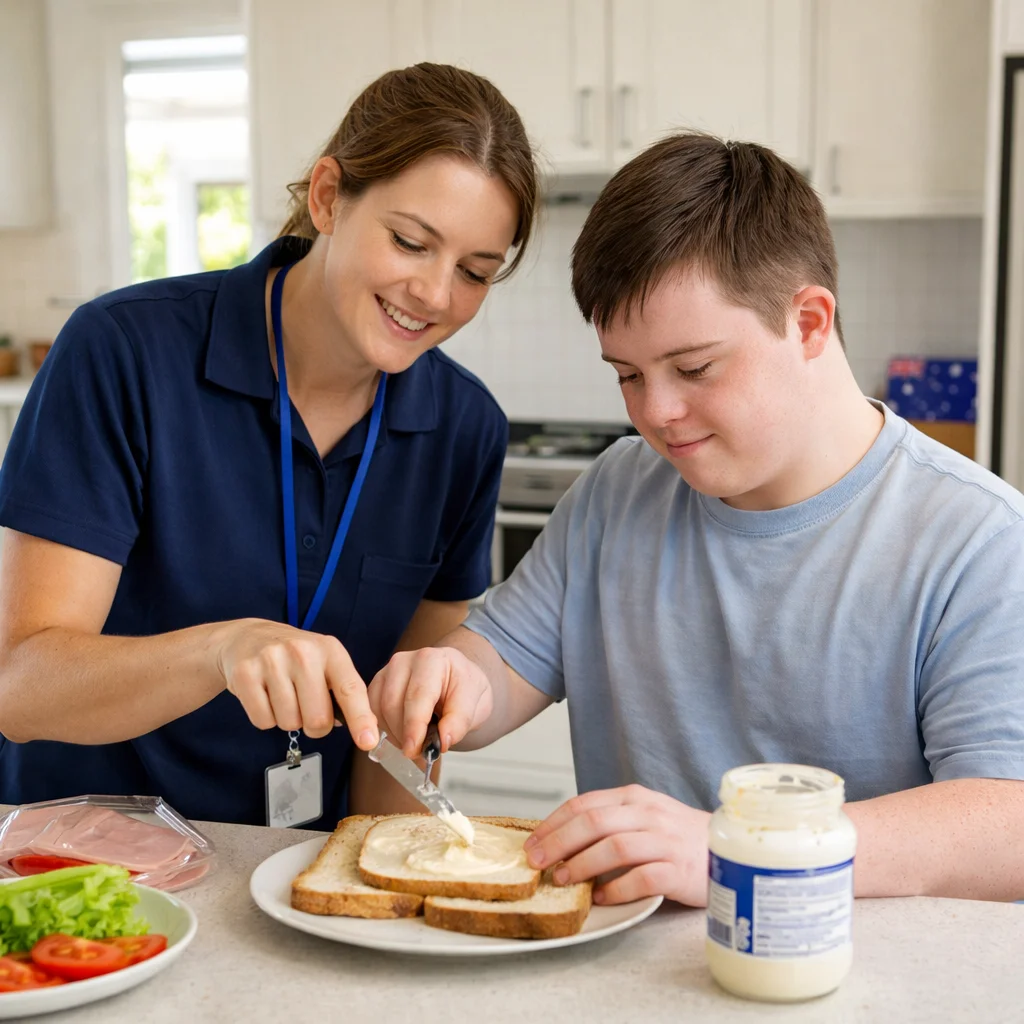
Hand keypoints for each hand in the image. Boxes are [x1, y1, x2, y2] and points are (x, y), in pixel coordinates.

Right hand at [217, 618, 377, 747]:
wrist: (250, 637)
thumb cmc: (295, 658)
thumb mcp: (325, 663)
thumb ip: (343, 692)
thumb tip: (362, 730)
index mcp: (330, 650)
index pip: (350, 689)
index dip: (361, 719)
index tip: (368, 742)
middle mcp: (303, 652)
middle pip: (317, 719)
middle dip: (314, 725)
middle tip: (306, 706)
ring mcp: (272, 661)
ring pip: (289, 723)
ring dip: (288, 719)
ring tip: (282, 694)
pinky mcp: (245, 674)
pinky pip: (263, 721)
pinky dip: (265, 718)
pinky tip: (264, 695)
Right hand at [367, 646, 492, 757]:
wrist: (456, 680)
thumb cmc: (464, 689)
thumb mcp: (476, 704)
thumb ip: (460, 721)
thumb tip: (442, 741)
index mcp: (433, 660)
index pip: (418, 696)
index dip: (414, 726)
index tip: (413, 749)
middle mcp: (406, 660)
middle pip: (393, 703)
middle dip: (404, 734)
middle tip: (418, 754)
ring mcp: (388, 671)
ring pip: (379, 709)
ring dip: (394, 734)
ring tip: (414, 744)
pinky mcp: (378, 683)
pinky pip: (372, 711)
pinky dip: (383, 729)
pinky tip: (401, 736)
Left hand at [523, 785, 709, 906]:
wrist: (727, 850)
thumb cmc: (678, 837)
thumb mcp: (642, 817)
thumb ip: (609, 822)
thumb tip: (559, 841)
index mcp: (634, 798)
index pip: (584, 804)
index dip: (553, 823)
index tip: (532, 843)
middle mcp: (648, 814)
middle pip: (594, 823)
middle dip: (559, 842)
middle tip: (537, 862)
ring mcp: (665, 841)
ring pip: (615, 848)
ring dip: (583, 864)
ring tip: (564, 880)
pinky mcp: (680, 870)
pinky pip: (642, 878)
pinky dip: (616, 889)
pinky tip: (600, 897)